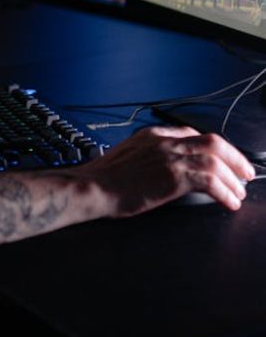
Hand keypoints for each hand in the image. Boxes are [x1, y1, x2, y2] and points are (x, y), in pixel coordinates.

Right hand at [81, 125, 254, 214]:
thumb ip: (150, 156)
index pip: (193, 134)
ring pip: (215, 160)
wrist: (91, 186)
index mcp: (153, 134)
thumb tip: (166, 170)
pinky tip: (229, 202)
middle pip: (212, 142)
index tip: (224, 161)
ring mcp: (169, 156)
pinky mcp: (172, 176)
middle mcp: (164, 141)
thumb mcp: (128, 157)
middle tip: (246, 173)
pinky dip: (225, 192)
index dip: (214, 149)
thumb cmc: (104, 179)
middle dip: (234, 157)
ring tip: (239, 193)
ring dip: (233, 178)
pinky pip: (210, 181)